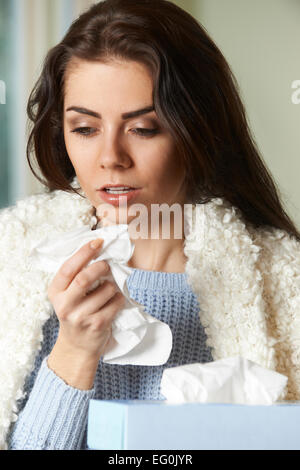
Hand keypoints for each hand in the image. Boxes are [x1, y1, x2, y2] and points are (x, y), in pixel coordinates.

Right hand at [47, 238, 125, 359]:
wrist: (77, 346)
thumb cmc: (76, 312)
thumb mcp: (68, 295)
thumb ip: (76, 275)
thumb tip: (99, 248)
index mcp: (55, 292)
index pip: (68, 267)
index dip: (84, 252)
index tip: (98, 241)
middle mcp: (64, 305)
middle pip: (84, 278)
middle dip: (100, 267)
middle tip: (107, 265)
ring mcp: (80, 317)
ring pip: (105, 289)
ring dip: (113, 285)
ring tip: (110, 289)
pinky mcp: (97, 325)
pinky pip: (116, 303)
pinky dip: (120, 298)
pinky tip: (115, 301)